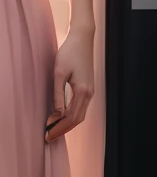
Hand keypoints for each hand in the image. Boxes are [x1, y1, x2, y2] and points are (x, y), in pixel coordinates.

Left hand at [45, 26, 94, 142]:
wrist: (82, 39)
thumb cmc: (69, 53)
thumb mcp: (59, 73)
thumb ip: (58, 95)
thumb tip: (57, 115)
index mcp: (83, 91)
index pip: (71, 117)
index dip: (59, 128)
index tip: (46, 135)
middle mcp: (89, 93)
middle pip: (78, 119)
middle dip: (63, 130)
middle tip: (48, 137)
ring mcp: (91, 91)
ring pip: (80, 114)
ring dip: (67, 124)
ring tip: (53, 130)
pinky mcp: (88, 88)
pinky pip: (81, 107)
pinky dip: (71, 116)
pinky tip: (61, 117)